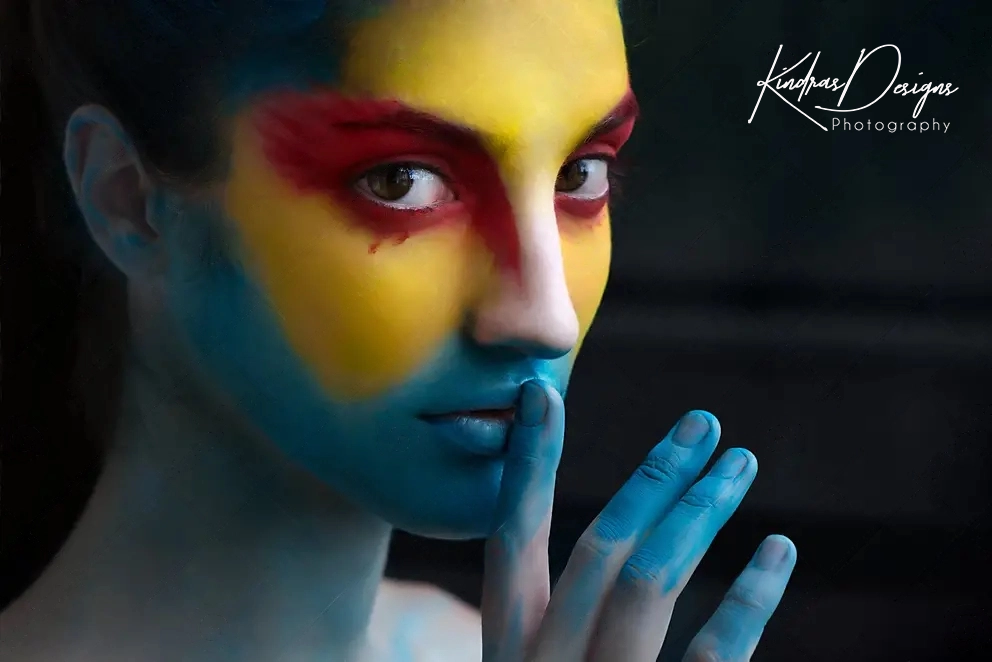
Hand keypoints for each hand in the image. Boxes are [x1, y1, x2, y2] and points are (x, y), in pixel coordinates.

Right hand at [481, 380, 795, 661]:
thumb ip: (556, 635)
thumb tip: (599, 565)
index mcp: (510, 655)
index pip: (510, 546)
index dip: (527, 467)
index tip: (543, 394)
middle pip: (599, 551)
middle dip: (652, 477)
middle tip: (702, 423)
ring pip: (649, 583)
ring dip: (697, 510)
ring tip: (741, 463)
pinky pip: (715, 656)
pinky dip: (751, 598)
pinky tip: (778, 549)